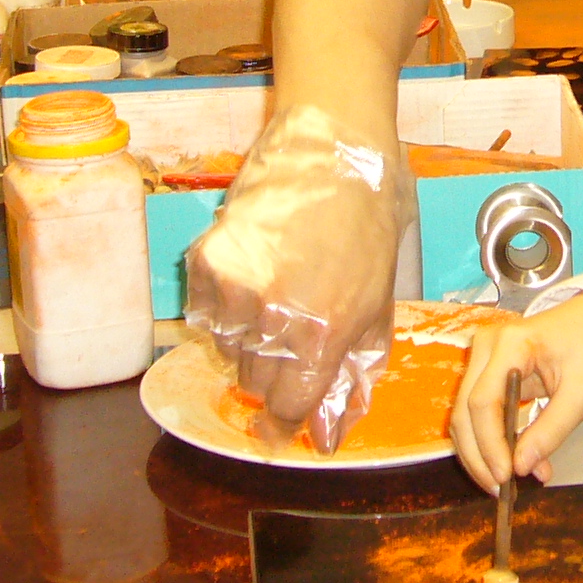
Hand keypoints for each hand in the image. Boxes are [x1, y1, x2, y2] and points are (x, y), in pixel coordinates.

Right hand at [184, 106, 410, 450]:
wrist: (336, 146)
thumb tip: (326, 435)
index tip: (283, 423)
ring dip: (250, 337)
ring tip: (279, 290)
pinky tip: (255, 273)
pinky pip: (205, 313)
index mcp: (324, 333)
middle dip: (277, 370)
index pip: (289, 407)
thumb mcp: (377, 302)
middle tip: (296, 330)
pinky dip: (225, 305)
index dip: (288, 418)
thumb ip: (351, 372)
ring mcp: (236, 288)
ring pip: (228, 351)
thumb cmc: (369, 221)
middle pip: (256, 383)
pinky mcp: (207, 260)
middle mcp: (275, 318)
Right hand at [451, 296, 582, 490]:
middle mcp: (487, 346)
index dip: (489, 444)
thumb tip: (521, 468)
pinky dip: (491, 442)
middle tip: (501, 491)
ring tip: (509, 484)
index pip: (483, 401)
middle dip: (479, 457)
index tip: (505, 477)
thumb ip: (553, 429)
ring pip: (465, 417)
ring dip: (481, 454)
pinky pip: (478, 414)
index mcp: (511, 343)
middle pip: (465, 411)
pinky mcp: (486, 372)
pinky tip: (516, 463)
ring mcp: (482, 358)